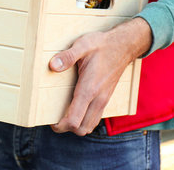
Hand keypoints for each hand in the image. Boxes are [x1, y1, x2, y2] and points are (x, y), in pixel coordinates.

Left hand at [48, 17, 151, 135]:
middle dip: (66, 128)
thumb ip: (67, 56)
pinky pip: (95, 117)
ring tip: (63, 114)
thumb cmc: (102, 45)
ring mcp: (104, 100)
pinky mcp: (106, 98)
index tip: (49, 119)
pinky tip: (75, 107)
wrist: (124, 45)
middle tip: (54, 118)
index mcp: (89, 89)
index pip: (74, 120)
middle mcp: (98, 98)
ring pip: (90, 125)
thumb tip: (53, 66)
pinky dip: (84, 119)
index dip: (60, 125)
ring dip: (76, 125)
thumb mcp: (82, 45)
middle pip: (82, 129)